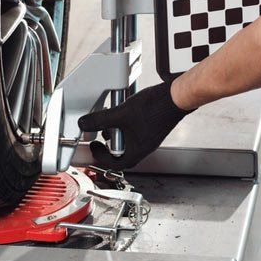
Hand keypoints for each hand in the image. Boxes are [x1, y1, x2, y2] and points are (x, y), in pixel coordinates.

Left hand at [78, 81, 193, 168]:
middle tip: (100, 137)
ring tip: (110, 121)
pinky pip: (136, 131)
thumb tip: (85, 124)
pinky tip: (124, 112)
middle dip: (108, 145)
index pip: (115, 163)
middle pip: (121, 153)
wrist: (175, 97)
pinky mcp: (153, 127)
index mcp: (137, 150)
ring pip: (129, 140)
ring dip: (117, 133)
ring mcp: (149, 137)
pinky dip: (126, 125)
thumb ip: (100, 120)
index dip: (101, 157)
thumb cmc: (155, 109)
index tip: (94, 148)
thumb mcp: (120, 114)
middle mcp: (144, 146)